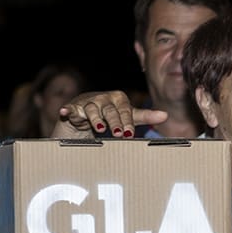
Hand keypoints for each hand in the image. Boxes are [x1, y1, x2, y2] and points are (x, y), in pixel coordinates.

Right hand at [52, 91, 167, 138]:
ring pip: (92, 109)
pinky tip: (66, 112)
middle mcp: (103, 99)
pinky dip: (68, 110)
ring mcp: (87, 103)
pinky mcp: (72, 109)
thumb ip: (144, 116)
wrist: (83, 118)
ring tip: (101, 129)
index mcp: (118, 100)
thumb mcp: (126, 118)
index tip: (129, 133)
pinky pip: (71, 109)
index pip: (125, 110)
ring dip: (96, 119)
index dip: (127, 121)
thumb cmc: (108, 117)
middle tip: (119, 134)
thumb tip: (165, 115)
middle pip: (110, 110)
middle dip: (115, 121)